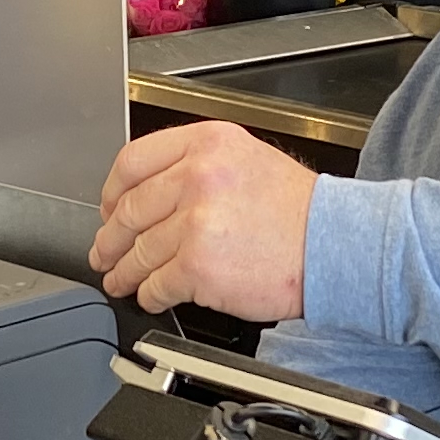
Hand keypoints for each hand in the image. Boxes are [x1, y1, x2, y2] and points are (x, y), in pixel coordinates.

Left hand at [93, 121, 317, 321]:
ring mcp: (195, 222)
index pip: (133, 162)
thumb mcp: (248, 160)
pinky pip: (156, 284)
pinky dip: (149, 295)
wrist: (334, 245)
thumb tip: (151, 194)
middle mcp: (198, 176)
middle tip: (106, 250)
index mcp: (207, 144)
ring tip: (122, 279)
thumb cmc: (299, 211)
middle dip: (111, 238)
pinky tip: (152, 296)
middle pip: (129, 209)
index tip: (109, 208)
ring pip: (139, 252)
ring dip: (124, 271)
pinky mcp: (198, 266)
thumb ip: (199, 166)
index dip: (112, 191)